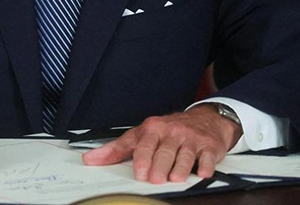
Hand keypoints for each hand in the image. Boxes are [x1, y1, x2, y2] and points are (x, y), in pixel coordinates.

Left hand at [82, 106, 241, 182]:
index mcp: (153, 129)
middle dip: (159, 166)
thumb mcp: (141, 135)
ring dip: (180, 168)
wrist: (205, 119)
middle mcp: (172, 132)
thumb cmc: (168, 130)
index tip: (139, 172)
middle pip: (164, 151)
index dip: (142, 159)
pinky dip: (206, 166)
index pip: (144, 145)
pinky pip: (207, 157)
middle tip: (155, 179)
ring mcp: (191, 139)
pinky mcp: (209, 146)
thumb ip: (117, 149)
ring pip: (185, 155)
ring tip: (175, 178)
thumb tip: (91, 159)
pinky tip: (203, 172)